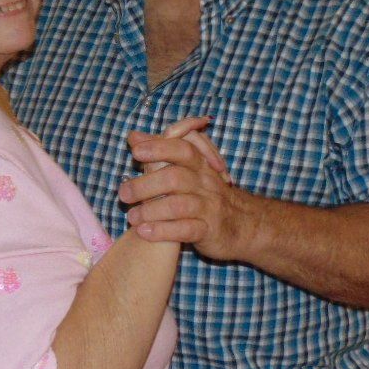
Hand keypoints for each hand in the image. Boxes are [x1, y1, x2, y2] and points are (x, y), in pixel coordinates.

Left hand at [119, 119, 247, 253]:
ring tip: (132, 217)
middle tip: (123, 194)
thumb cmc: (208, 196)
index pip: (182, 149)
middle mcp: (205, 183)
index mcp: (199, 166)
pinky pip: (186, 230)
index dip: (159, 148)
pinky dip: (163, 231)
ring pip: (178, 205)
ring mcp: (209, 208)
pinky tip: (144, 232)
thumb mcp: (191, 171)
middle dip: (145, 185)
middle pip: (175, 177)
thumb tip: (134, 136)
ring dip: (151, 210)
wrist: (245, 226)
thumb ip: (163, 152)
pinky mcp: (209, 231)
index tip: (136, 151)